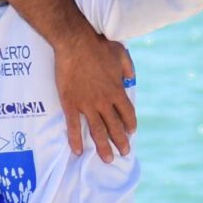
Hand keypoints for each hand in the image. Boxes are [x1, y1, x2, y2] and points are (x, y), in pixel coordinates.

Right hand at [53, 31, 137, 162]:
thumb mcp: (121, 54)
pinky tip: (78, 151)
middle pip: (115, 127)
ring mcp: (87, 104)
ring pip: (97, 131)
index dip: (130, 124)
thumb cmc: (99, 46)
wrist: (75, 43)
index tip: (131, 132)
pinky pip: (74, 126)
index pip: (128, 114)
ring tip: (107, 159)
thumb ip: (128, 68)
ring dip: (103, 147)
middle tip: (124, 152)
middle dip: (120, 141)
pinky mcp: (71, 104)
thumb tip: (132, 79)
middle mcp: (104, 102)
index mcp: (117, 91)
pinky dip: (75, 140)